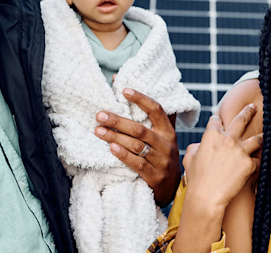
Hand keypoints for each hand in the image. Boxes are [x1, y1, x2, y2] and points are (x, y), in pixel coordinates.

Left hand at [93, 88, 180, 205]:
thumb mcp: (162, 136)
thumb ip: (148, 115)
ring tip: (98, 131)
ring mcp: (161, 161)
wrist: (172, 187)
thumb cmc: (161, 154)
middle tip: (100, 115)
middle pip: (140, 129)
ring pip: (136, 146)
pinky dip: (123, 155)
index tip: (124, 90)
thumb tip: (119, 83)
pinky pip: (137, 164)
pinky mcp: (154, 176)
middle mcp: (166, 144)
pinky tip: (111, 148)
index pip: (156, 110)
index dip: (141, 99)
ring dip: (115, 137)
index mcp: (168, 131)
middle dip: (118, 121)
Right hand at [172, 106, 261, 252]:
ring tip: (269, 133)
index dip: (218, 120)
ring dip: (263, 136)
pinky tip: (261, 164)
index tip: (220, 120)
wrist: (207, 195)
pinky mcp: (249, 163)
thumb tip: (198, 146)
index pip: (216, 121)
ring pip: (257, 139)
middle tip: (254, 107)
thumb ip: (195, 148)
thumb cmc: (196, 178)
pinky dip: (258, 163)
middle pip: (242, 120)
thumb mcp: (189, 158)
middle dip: (249, 111)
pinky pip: (258, 161)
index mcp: (212, 134)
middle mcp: (228, 138)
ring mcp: (240, 150)